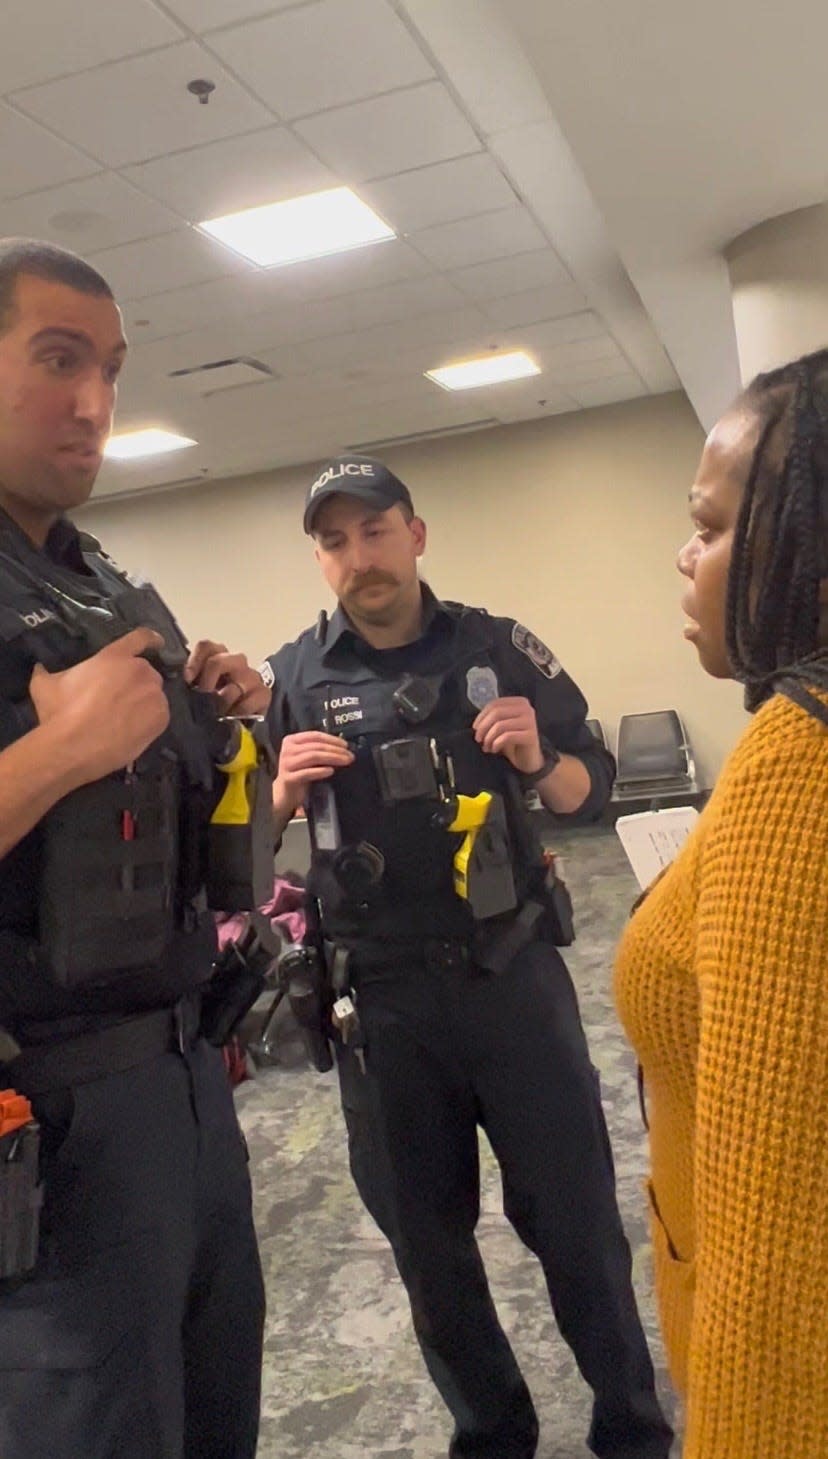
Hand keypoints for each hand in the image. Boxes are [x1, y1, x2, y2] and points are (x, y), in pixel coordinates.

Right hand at [29, 627, 170, 781]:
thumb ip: (46, 671)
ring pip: (154, 695)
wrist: (73, 748)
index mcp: (114, 657)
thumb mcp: (44, 685)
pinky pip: (159, 716)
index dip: (150, 639)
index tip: (156, 643)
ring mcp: (153, 695)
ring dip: (143, 702)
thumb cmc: (59, 712)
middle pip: (146, 672)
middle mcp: (139, 671)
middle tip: (119, 699)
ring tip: (124, 719)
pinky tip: (132, 731)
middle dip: (135, 682)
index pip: (140, 638)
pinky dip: (149, 721)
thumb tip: (40, 667)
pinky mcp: (161, 718)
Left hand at [184, 640, 270, 714]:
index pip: (206, 646)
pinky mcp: (264, 693)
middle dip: (207, 683)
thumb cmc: (213, 701)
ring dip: (223, 702)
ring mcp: (251, 676)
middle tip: (203, 698)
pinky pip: (250, 701)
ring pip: (234, 685)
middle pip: (218, 661)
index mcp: (217, 656)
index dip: (194, 661)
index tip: (187, 680)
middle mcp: (235, 662)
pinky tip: (234, 715)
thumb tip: (174, 681)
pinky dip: (239, 710)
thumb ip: (189, 680)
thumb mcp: (197, 688)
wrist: (237, 719)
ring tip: (218, 712)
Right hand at [273, 731, 354, 818]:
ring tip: (345, 762)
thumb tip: (342, 747)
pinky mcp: (289, 778)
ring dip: (332, 758)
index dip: (332, 739)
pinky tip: (331, 771)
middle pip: (316, 746)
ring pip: (313, 757)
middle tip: (350, 755)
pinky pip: (307, 773)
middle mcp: (288, 750)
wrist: (285, 794)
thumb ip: (319, 749)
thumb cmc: (299, 773)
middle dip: (336, 750)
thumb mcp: (307, 758)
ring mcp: (287, 764)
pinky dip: (320, 771)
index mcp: (291, 741)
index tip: (346, 745)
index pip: (315, 735)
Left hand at [472, 696, 543, 774]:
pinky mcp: (531, 735)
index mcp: (519, 702)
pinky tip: (495, 750)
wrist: (528, 759)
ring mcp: (530, 721)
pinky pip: (507, 736)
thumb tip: (476, 724)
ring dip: (489, 738)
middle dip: (483, 727)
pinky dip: (496, 744)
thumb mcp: (501, 726)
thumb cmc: (512, 742)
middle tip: (478, 739)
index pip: (495, 704)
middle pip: (496, 713)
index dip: (481, 716)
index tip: (475, 728)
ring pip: (500, 725)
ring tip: (486, 747)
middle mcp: (526, 709)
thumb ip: (492, 719)